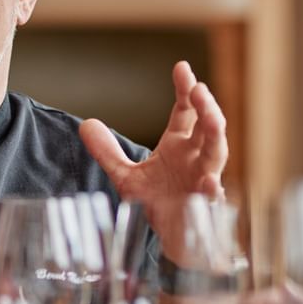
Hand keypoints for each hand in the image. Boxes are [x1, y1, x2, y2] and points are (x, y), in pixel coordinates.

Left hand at [79, 60, 226, 203]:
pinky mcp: (204, 206)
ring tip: (212, 118)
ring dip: (216, 134)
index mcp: (178, 146)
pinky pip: (213, 197)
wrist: (166, 236)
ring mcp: (203, 179)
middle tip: (198, 89)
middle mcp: (195, 158)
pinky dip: (212, 190)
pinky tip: (209, 183)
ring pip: (217, 153)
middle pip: (207, 126)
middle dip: (206, 107)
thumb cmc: (155, 202)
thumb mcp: (125, 175)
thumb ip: (107, 151)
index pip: (186, 112)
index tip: (181, 67)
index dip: (185, 90)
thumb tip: (85, 123)